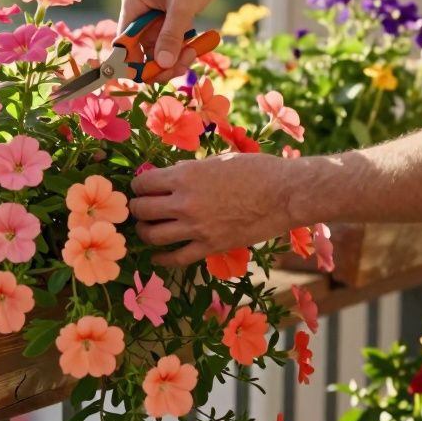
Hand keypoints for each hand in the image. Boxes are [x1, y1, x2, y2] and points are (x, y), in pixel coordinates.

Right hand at [119, 0, 231, 81]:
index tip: (150, 76)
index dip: (133, 61)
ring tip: (192, 55)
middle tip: (180, 68)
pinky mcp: (171, 18)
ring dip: (174, 57)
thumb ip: (171, 36)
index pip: (124, 40)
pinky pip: (171, 42)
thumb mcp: (182, 6)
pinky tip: (195, 48)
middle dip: (160, 61)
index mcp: (133, 2)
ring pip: (158, 49)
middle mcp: (140, 10)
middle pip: (142, 49)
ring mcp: (156, 16)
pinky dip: (181, 49)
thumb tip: (163, 63)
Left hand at [130, 153, 303, 266]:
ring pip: (153, 235)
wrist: (284, 194)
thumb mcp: (217, 161)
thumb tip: (171, 175)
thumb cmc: (256, 170)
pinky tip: (156, 257)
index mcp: (185, 175)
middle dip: (137, 208)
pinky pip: (176, 258)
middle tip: (140, 208)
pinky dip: (161, 259)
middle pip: (142, 209)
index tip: (142, 188)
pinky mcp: (210, 247)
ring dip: (145, 232)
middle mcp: (184, 202)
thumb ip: (190, 170)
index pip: (143, 183)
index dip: (138, 185)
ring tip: (147, 229)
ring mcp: (196, 227)